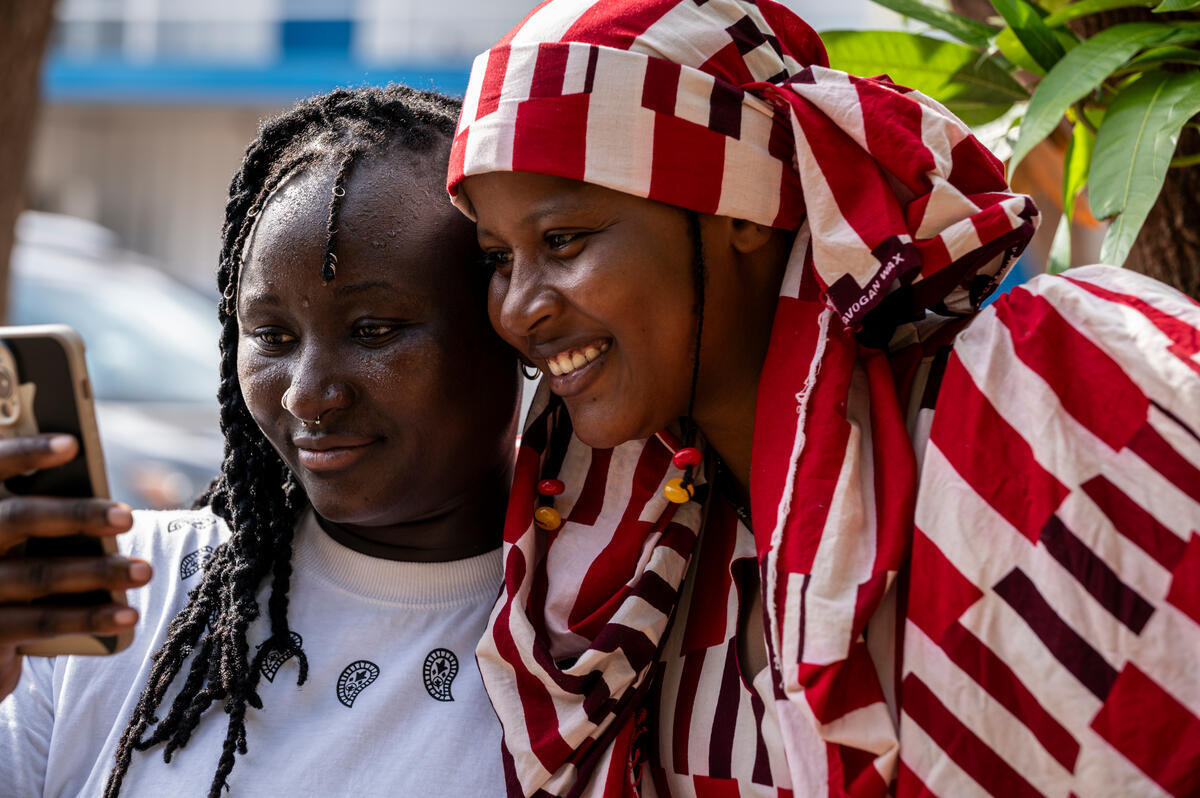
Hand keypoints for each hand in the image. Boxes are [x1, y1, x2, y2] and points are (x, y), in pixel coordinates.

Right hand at [0, 435, 150, 700]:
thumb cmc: (15, 565)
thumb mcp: (23, 532)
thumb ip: (47, 510)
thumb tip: (106, 500)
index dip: (28, 452)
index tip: (73, 444)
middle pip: (19, 519)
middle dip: (77, 515)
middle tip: (127, 517)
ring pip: (39, 574)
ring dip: (99, 571)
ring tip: (144, 571)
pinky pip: (42, 622)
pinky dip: (90, 618)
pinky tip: (128, 615)